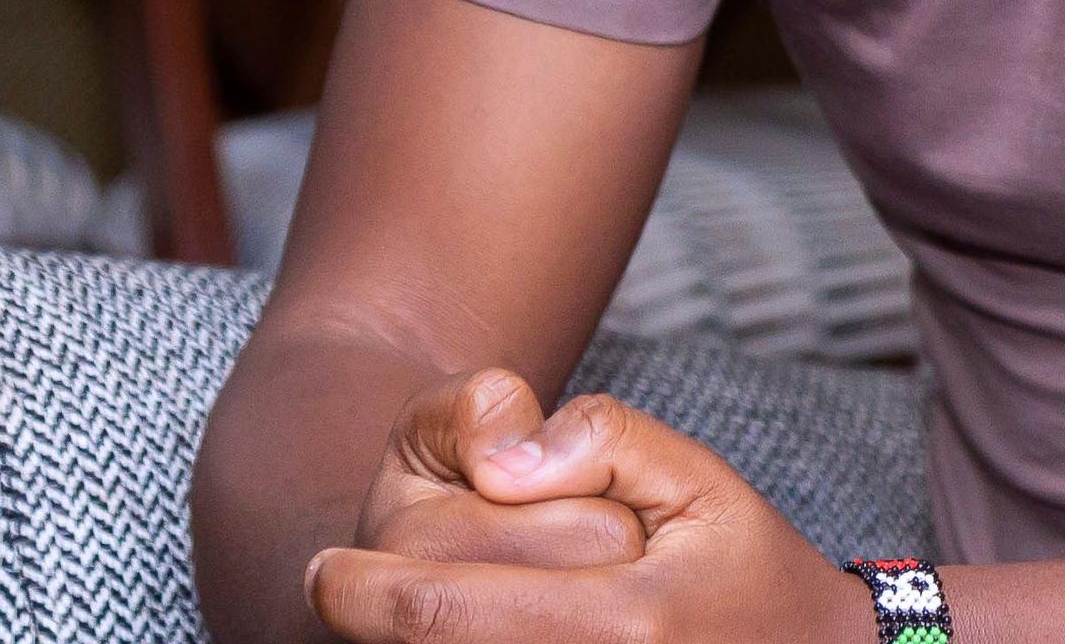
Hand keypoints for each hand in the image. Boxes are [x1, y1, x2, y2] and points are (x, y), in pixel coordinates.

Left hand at [310, 393, 867, 643]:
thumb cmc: (743, 573)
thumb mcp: (698, 477)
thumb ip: (602, 442)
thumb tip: (502, 459)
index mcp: (622, 623)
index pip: (436, 610)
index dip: (355, 591)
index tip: (321, 570)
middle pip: (423, 642)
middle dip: (387, 604)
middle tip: (379, 582)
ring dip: (426, 637)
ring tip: (443, 608)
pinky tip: (476, 630)